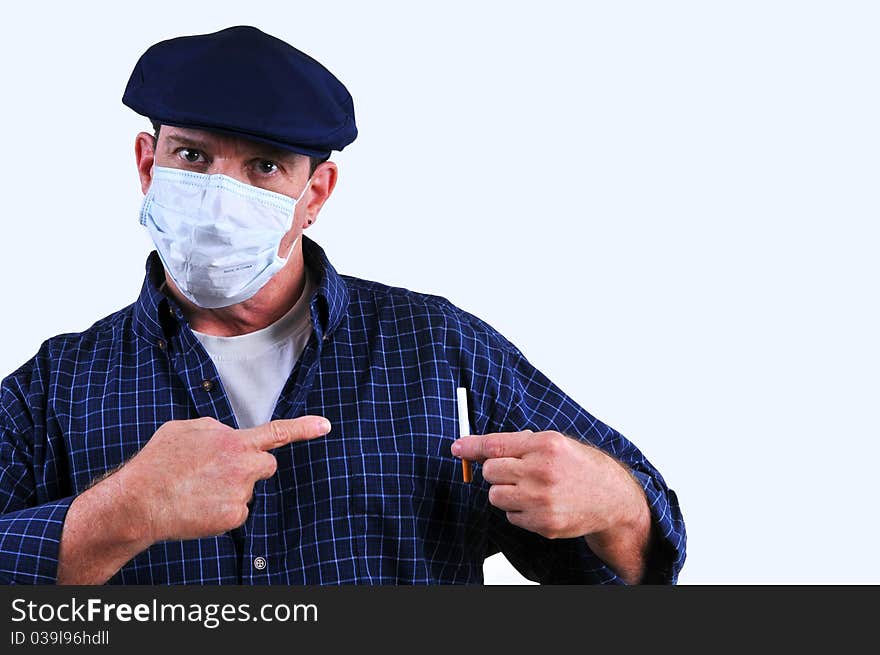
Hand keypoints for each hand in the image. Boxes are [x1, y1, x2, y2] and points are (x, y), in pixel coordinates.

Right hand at [118, 415, 330, 542]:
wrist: (138, 501)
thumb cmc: (158, 464)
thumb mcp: (185, 429)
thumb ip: (214, 430)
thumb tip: (224, 435)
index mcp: (232, 441)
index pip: (276, 432)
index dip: (304, 428)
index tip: (325, 426)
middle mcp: (242, 465)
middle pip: (266, 465)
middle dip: (250, 468)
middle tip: (219, 473)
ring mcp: (240, 493)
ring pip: (247, 490)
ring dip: (230, 489)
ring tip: (198, 490)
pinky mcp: (233, 517)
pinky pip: (237, 512)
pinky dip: (222, 511)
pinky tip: (199, 507)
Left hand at [451, 430, 644, 539]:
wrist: (610, 498)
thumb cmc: (577, 466)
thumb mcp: (553, 443)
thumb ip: (519, 444)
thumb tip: (477, 448)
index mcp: (545, 445)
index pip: (495, 445)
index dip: (471, 446)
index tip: (457, 448)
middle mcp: (542, 471)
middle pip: (490, 471)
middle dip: (496, 471)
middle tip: (513, 471)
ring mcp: (542, 500)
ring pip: (495, 496)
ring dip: (505, 492)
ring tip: (528, 488)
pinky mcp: (544, 524)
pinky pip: (510, 516)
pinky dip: (519, 510)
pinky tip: (540, 504)